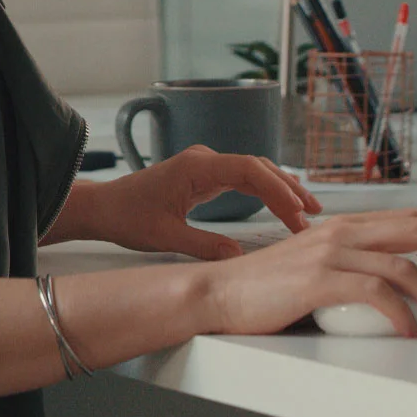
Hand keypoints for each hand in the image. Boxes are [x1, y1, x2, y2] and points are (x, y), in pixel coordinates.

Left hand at [89, 145, 320, 259]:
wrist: (103, 207)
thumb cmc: (128, 217)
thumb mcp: (165, 237)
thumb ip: (204, 246)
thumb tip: (239, 257)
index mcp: (197, 166)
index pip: (249, 170)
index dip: (278, 191)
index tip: (297, 215)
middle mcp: (205, 160)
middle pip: (258, 167)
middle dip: (288, 190)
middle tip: (313, 217)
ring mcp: (206, 166)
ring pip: (254, 171)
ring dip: (281, 189)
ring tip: (309, 211)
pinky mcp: (205, 176)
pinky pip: (243, 179)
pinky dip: (265, 191)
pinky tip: (282, 206)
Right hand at [200, 210, 416, 337]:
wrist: (218, 293)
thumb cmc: (263, 287)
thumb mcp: (315, 266)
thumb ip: (351, 267)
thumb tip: (395, 288)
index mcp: (342, 226)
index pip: (409, 222)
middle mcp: (340, 231)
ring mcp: (329, 253)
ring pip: (404, 266)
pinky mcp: (318, 278)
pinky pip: (375, 291)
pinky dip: (401, 312)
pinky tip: (410, 329)